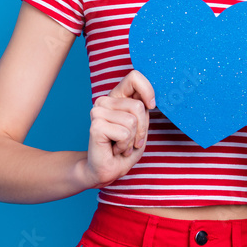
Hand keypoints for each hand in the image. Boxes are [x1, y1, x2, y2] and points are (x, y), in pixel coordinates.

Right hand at [83, 70, 156, 188]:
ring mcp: (98, 111)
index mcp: (117, 96)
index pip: (135, 76)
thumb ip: (143, 109)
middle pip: (138, 105)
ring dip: (132, 139)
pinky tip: (114, 149)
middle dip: (142, 129)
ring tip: (122, 144)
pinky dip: (124, 145)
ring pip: (132, 120)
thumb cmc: (125, 148)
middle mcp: (105, 100)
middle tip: (131, 140)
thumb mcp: (140, 126)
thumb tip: (151, 99)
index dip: (148, 90)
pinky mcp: (95, 125)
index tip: (151, 106)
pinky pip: (124, 133)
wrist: (107, 169)